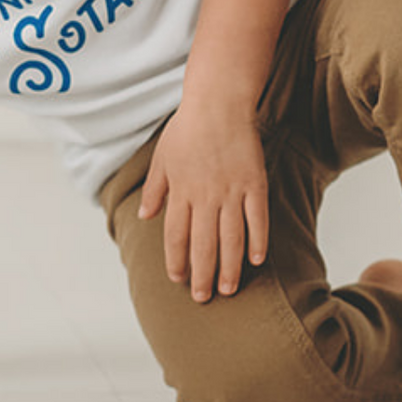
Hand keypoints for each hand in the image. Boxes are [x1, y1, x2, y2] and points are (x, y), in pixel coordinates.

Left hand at [138, 102, 269, 302]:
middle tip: (203, 298)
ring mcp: (231, 191)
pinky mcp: (255, 184)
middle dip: (202, 274)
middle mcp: (204, 196)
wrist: (218, 103)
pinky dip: (257, 241)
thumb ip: (155, 190)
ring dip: (229, 267)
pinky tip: (256, 261)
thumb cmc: (187, 129)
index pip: (175, 236)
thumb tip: (144, 214)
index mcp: (180, 192)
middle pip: (203, 244)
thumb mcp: (161, 158)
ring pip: (230, 238)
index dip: (176, 261)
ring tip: (229, 289)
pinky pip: (257, 219)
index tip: (178, 280)